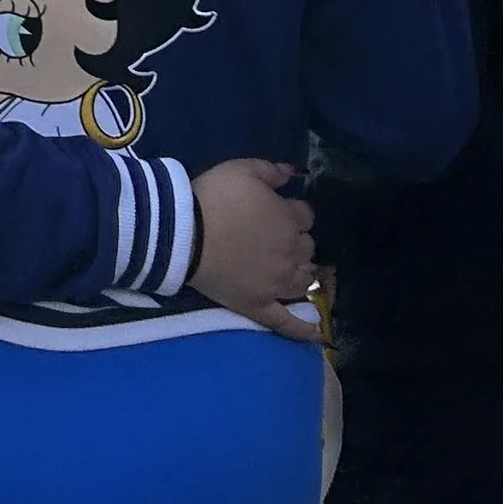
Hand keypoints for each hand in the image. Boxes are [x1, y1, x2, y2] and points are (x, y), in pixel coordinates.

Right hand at [192, 158, 320, 340]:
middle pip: (308, 249)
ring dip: (303, 275)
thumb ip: (273, 170)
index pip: (306, 216)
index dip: (292, 212)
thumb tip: (295, 172)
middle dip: (297, 242)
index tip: (277, 210)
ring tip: (293, 272)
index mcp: (290, 220)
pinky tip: (318, 334)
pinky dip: (304, 329)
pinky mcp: (260, 306)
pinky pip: (287, 322)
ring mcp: (277, 283)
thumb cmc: (214, 197)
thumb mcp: (243, 169)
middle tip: (276, 238)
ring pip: (304, 282)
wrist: (184, 233)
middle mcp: (291, 253)